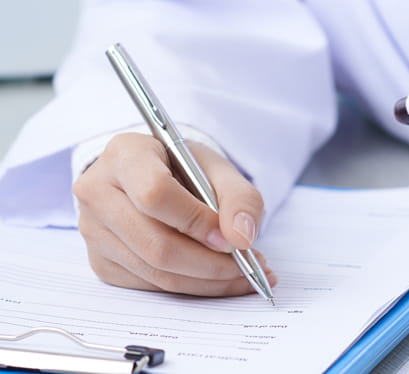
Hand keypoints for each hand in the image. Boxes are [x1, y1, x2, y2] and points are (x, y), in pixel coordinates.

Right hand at [73, 133, 275, 295]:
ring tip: (244, 275)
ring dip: (208, 281)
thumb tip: (242, 238)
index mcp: (125, 154)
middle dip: (211, 263)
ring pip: (155, 271)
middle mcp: (97, 191)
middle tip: (249, 265)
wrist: (154, 179)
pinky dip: (192, 288)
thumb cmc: (186, 170)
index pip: (156, 195)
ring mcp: (93, 230)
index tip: (233, 239)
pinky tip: (220, 279)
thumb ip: (239, 197)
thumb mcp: (218, 169)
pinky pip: (150, 285)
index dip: (197, 222)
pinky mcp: (101, 261)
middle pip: (155, 243)